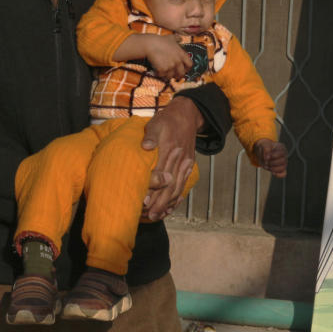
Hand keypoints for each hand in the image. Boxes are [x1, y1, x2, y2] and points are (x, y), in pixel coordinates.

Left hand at [140, 96, 203, 220]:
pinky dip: (177, 197)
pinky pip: (183, 184)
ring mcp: (186, 163)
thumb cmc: (168, 120)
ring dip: (168, 203)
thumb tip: (146, 146)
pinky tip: (170, 206)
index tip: (144, 201)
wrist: (188, 115)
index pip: (162, 174)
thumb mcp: (156, 123)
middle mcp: (180, 159)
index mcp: (171, 149)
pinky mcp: (189, 165)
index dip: (154, 189)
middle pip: (171, 186)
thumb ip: (151, 135)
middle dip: (160, 203)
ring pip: (178, 188)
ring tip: (157, 215)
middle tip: (149, 216)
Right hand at [145, 34, 192, 79]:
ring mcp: (171, 66)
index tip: (183, 69)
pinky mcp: (163, 70)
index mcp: (182, 54)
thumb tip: (180, 38)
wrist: (150, 44)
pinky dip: (160, 74)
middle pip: (182, 73)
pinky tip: (157, 70)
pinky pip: (163, 76)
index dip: (187, 68)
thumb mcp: (171, 38)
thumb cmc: (160, 40)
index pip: (190, 65)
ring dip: (167, 75)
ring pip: (171, 76)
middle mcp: (178, 61)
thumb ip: (177, 39)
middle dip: (177, 74)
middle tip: (173, 74)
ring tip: (163, 72)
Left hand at [253, 139, 287, 177]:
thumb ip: (265, 147)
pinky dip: (278, 175)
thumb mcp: (263, 145)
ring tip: (266, 166)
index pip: (282, 153)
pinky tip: (273, 173)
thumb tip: (267, 154)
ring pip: (283, 167)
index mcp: (281, 148)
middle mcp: (284, 155)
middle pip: (283, 161)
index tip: (266, 157)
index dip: (274, 156)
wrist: (263, 152)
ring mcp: (283, 162)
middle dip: (272, 163)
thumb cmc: (264, 148)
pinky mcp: (281, 169)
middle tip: (265, 162)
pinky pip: (283, 174)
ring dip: (273, 168)